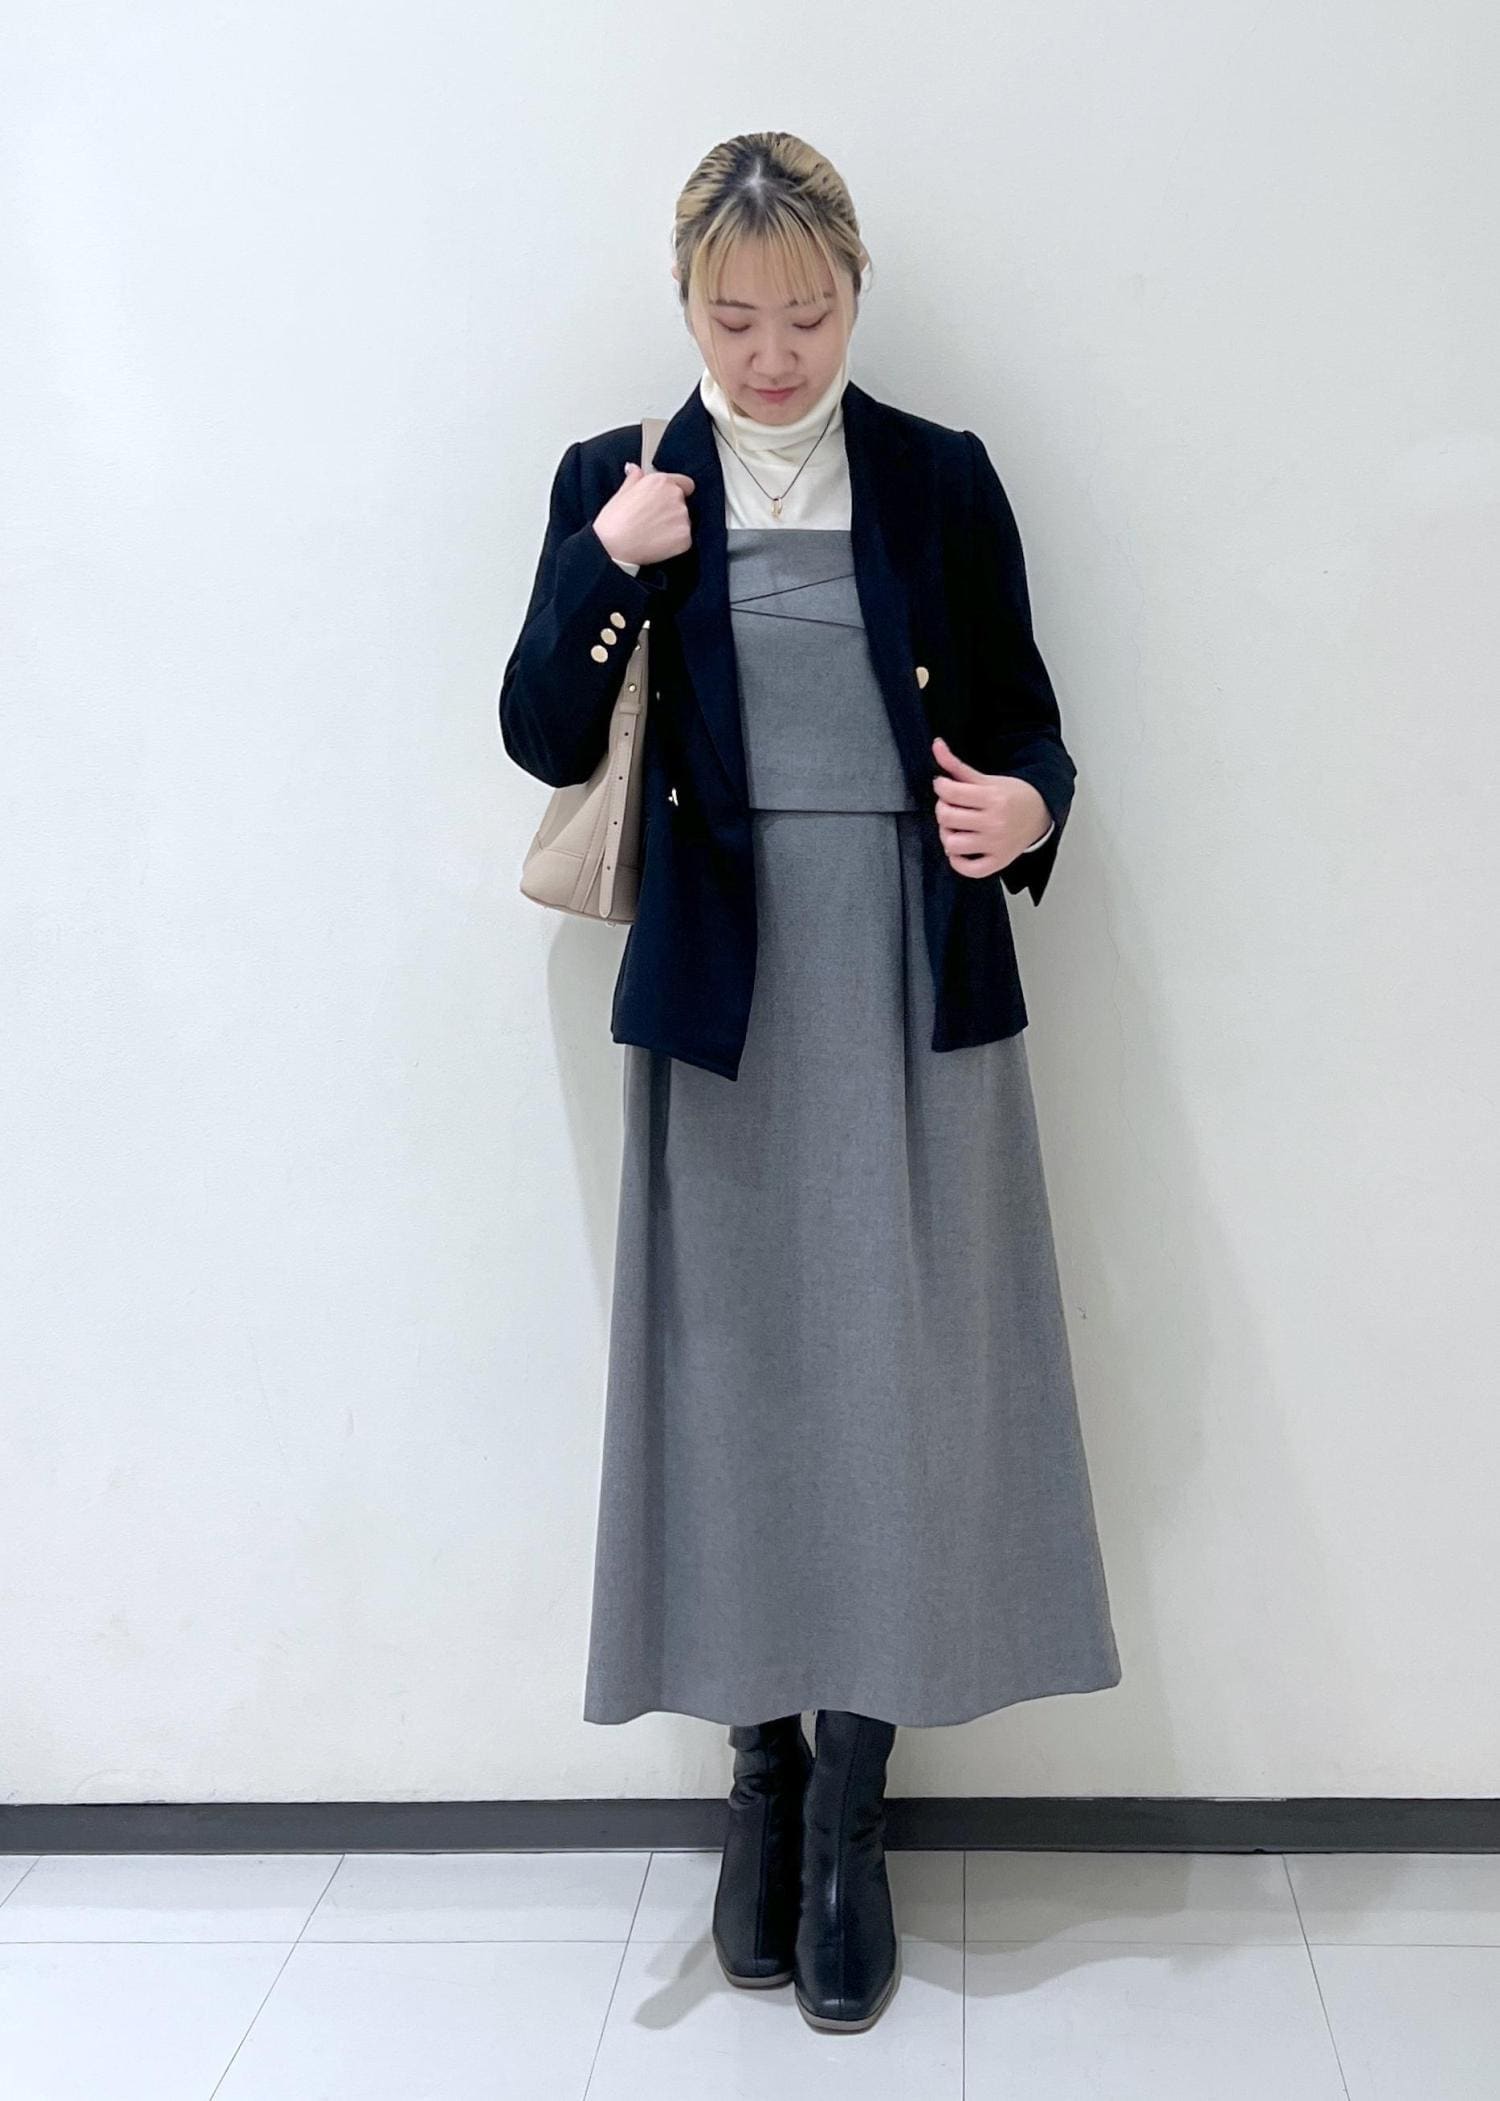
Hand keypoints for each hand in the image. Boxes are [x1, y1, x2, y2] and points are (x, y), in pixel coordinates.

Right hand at [593, 461, 696, 567]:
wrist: (613, 546)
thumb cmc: (614, 520)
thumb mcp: (621, 493)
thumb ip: (634, 478)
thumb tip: (634, 468)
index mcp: (661, 481)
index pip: (686, 484)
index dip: (678, 492)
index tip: (667, 501)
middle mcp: (675, 495)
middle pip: (683, 504)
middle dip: (672, 511)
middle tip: (652, 521)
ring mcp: (682, 517)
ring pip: (683, 522)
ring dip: (674, 528)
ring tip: (652, 534)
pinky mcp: (685, 537)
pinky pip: (684, 540)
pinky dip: (674, 544)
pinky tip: (657, 545)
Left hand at [931, 734, 1050, 877]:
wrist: (1039, 813)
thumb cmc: (1011, 796)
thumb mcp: (985, 778)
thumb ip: (956, 765)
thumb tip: (936, 744)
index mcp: (992, 798)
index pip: (950, 792)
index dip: (940, 786)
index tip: (944, 786)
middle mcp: (995, 823)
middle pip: (947, 817)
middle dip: (943, 809)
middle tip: (951, 806)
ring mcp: (996, 845)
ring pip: (952, 844)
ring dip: (947, 834)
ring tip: (955, 827)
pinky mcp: (998, 862)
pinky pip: (968, 869)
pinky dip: (958, 860)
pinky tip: (961, 848)